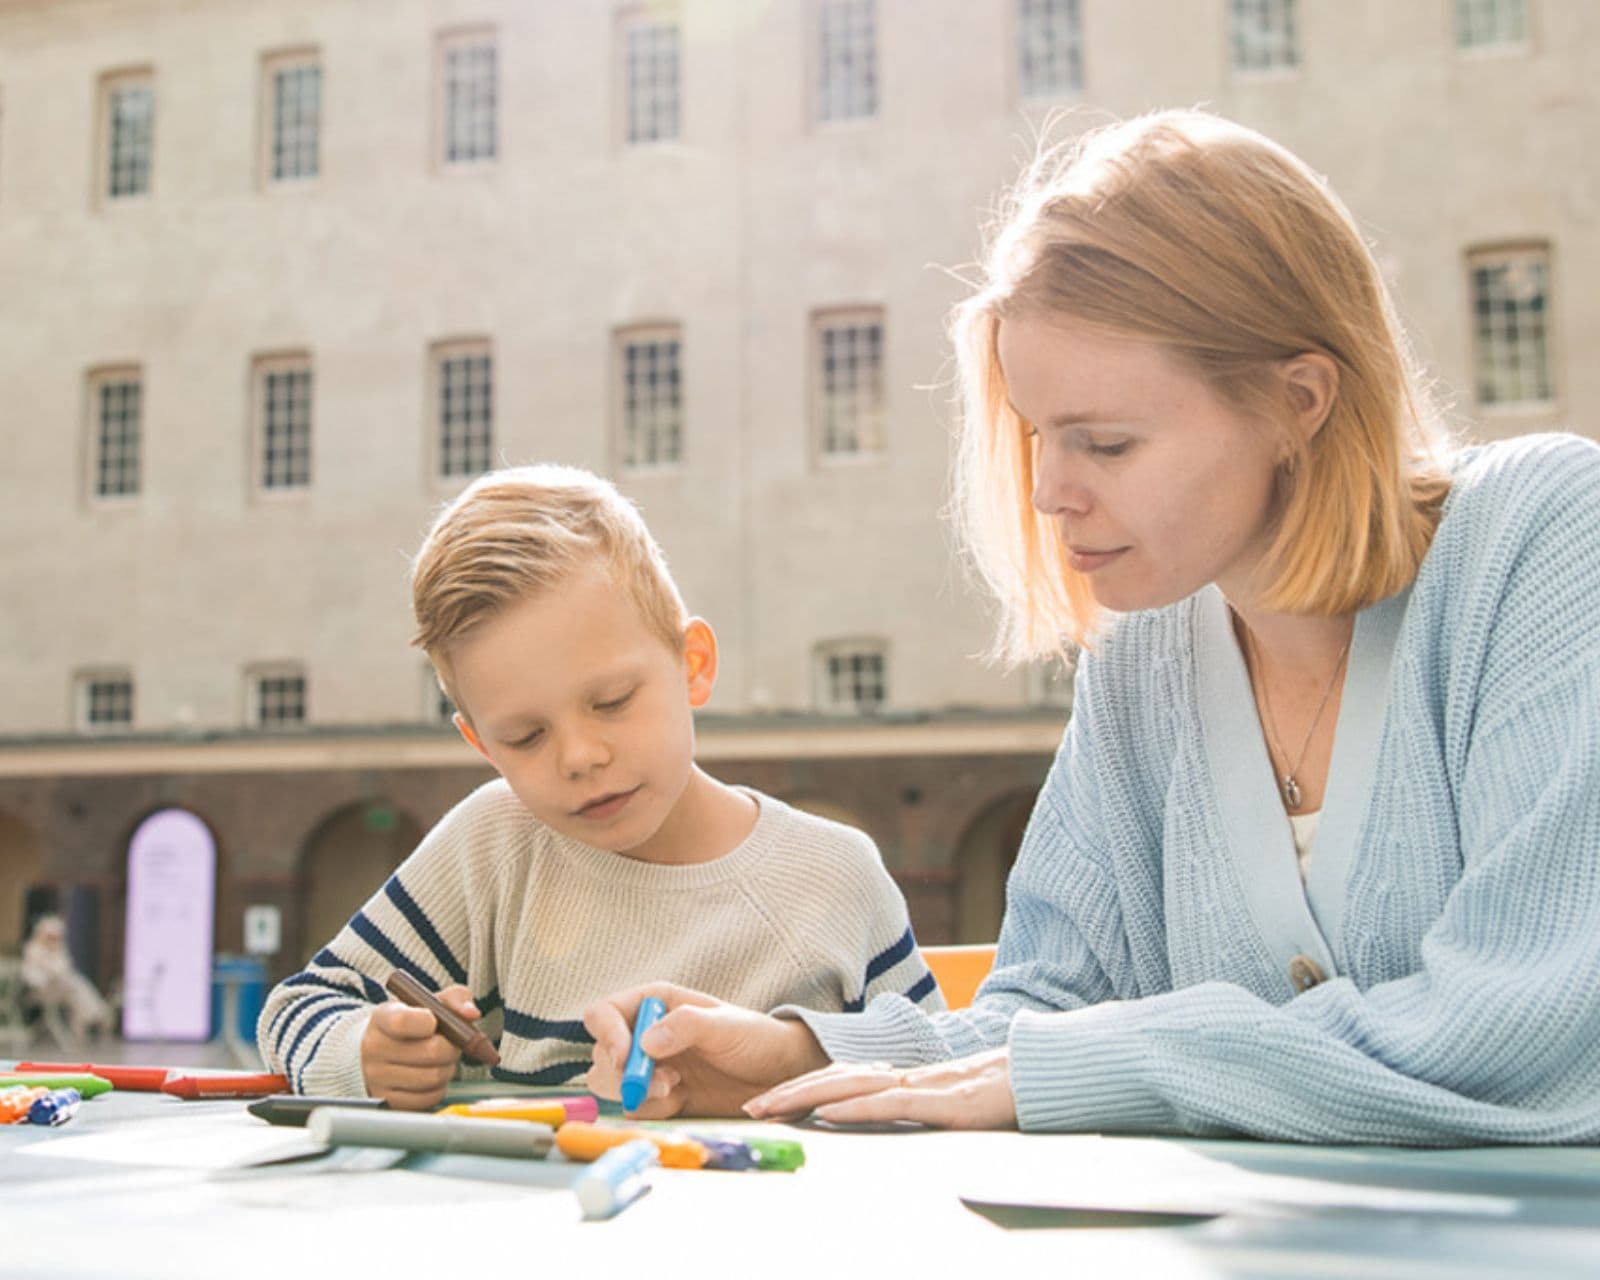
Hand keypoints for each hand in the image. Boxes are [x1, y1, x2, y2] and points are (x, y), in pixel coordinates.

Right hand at [360, 983, 480, 1109]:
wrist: (382, 1049)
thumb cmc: (412, 1023)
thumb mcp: (429, 1002)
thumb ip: (454, 1000)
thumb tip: (472, 1014)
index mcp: (382, 1017)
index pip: (404, 1021)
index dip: (430, 1022)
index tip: (435, 1022)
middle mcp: (373, 1048)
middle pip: (432, 1052)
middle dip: (451, 1047)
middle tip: (450, 1043)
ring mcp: (377, 1078)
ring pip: (434, 1076)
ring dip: (447, 1068)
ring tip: (440, 1059)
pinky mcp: (387, 1101)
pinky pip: (429, 1098)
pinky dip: (439, 1087)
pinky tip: (430, 1074)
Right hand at [582, 983, 829, 1117]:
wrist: (777, 1076)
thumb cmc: (755, 1038)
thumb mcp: (726, 1025)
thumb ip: (687, 1025)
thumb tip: (646, 1042)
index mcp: (654, 1005)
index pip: (604, 1014)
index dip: (606, 1034)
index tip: (624, 1057)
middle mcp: (644, 1035)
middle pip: (601, 1056)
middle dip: (623, 1073)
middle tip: (664, 1082)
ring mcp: (649, 1069)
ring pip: (612, 1085)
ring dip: (638, 1093)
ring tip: (676, 1088)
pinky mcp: (659, 1099)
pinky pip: (636, 1109)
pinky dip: (652, 1110)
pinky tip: (682, 1100)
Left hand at [743, 1047, 1017, 1129]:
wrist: (1042, 1076)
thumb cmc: (995, 1091)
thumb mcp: (942, 1099)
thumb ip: (908, 1102)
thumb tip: (873, 1113)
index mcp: (902, 1075)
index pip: (840, 1077)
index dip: (800, 1085)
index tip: (766, 1098)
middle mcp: (904, 1074)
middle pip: (835, 1078)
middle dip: (789, 1092)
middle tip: (752, 1105)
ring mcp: (922, 1085)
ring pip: (852, 1086)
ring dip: (808, 1096)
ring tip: (774, 1106)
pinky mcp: (942, 1102)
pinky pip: (891, 1104)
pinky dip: (856, 1107)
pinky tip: (830, 1112)